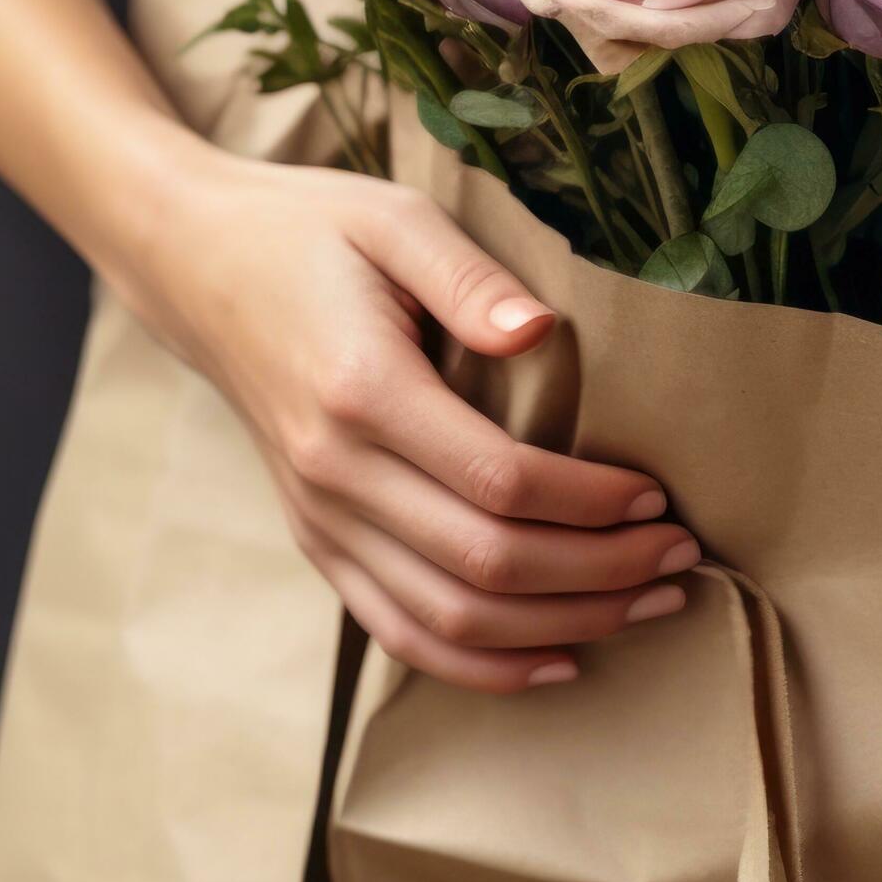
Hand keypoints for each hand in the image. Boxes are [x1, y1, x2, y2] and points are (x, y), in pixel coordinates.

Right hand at [118, 148, 700, 693]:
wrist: (199, 266)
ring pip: (450, 618)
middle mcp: (335, 472)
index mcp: (362, 391)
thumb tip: (542, 332)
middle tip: (682, 556)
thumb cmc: (311, 231)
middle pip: (484, 566)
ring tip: (649, 603)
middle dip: (600, 573)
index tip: (659, 493)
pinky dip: (483, 663)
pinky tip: (559, 659)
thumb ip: (469, 278)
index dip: (591, 504)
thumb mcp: (394, 218)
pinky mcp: (318, 540)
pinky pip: (401, 632)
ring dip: (561, 627)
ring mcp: (320, 518)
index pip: (498, 482)